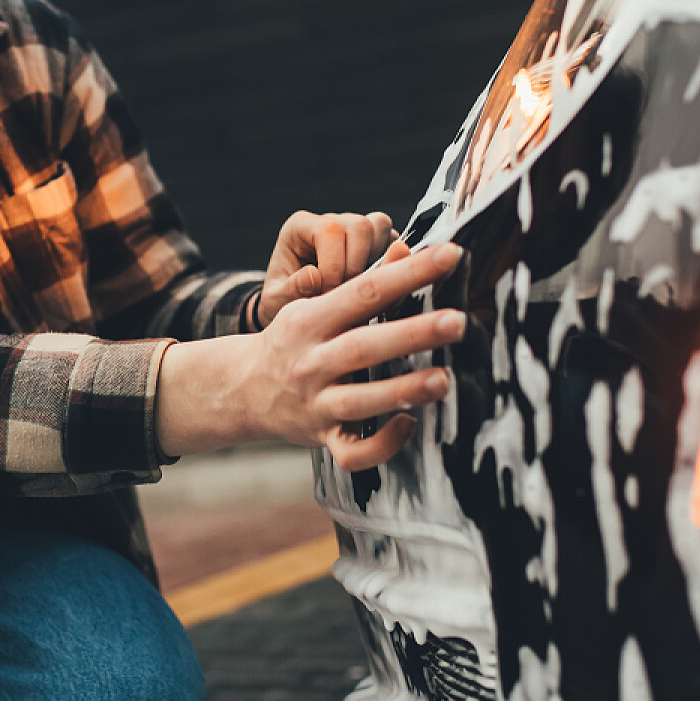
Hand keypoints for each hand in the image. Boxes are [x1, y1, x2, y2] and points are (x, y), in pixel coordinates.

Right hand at [156, 241, 465, 470]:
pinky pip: (351, 452)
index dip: (409, 273)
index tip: (451, 255)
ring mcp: (315, 403)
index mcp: (312, 319)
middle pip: (364, 346)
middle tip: (457, 321)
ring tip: (445, 380)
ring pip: (360, 401)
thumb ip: (363, 282)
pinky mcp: (321, 437)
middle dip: (413, 334)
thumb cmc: (295, 340)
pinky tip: (409, 423)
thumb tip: (408, 248)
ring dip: (404, 389)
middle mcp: (311, 361)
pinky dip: (381, 444)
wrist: (242, 388)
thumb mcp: (316, 305)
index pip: (365, 291)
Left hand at [255, 210, 397, 327]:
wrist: (296, 313)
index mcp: (300, 227)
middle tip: (345, 295)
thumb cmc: (283, 300)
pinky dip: (390, 267)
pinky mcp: (375, 244)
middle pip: (360, 226)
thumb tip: (313, 276)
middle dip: (357, 266)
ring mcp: (355, 231)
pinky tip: (373, 291)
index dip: (334, 266)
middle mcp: (330, 222)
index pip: (329, 230)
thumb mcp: (276, 301)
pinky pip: (395, 243)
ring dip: (376, 263)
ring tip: (358, 291)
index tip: (328, 294)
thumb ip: (290, 290)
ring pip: (381, 228)